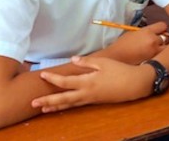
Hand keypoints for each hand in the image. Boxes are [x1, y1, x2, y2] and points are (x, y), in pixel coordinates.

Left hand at [31, 56, 151, 112]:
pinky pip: (77, 105)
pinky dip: (67, 106)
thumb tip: (73, 60)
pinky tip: (62, 107)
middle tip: (33, 103)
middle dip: (48, 101)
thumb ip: (87, 62)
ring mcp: (91, 99)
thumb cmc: (120, 70)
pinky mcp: (96, 102)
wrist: (135, 84)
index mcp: (88, 81)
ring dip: (55, 107)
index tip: (43, 75)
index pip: (66, 81)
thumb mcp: (104, 62)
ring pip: (69, 104)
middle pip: (63, 99)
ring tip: (43, 109)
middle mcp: (86, 93)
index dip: (53, 79)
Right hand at [102, 21, 168, 64]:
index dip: (161, 29)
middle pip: (167, 37)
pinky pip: (162, 56)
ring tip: (156, 51)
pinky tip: (154, 57)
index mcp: (147, 31)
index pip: (163, 25)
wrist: (115, 59)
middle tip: (157, 43)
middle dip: (163, 39)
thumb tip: (155, 33)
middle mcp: (153, 40)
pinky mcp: (154, 61)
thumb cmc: (121, 45)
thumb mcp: (133, 33)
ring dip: (164, 48)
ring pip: (167, 48)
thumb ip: (145, 32)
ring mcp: (154, 52)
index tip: (159, 32)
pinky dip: (160, 56)